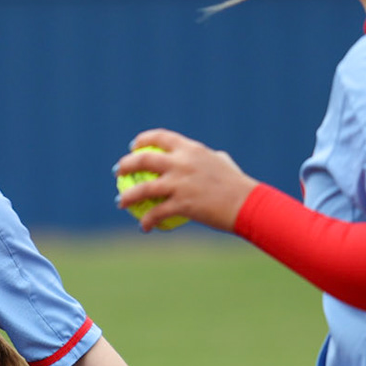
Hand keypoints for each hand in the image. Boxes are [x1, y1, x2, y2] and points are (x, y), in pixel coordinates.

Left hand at [114, 129, 256, 232]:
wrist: (246, 204)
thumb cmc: (238, 185)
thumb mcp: (224, 163)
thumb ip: (211, 158)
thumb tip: (210, 157)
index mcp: (191, 149)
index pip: (161, 138)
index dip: (143, 140)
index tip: (134, 147)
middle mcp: (182, 163)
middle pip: (144, 159)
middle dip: (126, 164)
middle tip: (119, 173)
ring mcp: (180, 183)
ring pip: (143, 188)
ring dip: (127, 196)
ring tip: (120, 202)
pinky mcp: (182, 203)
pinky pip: (157, 213)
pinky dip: (147, 221)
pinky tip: (144, 228)